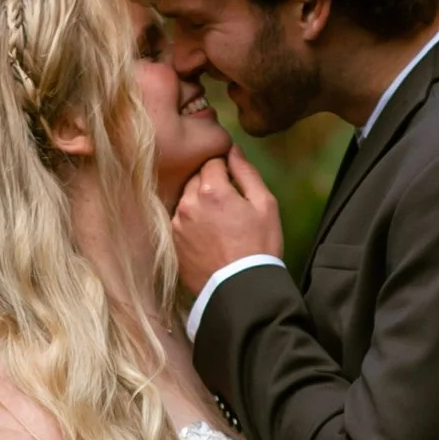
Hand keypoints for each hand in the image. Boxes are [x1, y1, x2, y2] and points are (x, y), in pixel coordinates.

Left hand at [173, 149, 283, 298]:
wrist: (241, 289)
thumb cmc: (259, 245)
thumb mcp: (265, 205)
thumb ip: (247, 172)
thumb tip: (232, 149)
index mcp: (211, 190)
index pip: (212, 162)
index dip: (225, 169)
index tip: (235, 183)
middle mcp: (188, 203)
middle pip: (196, 179)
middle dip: (210, 184)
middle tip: (228, 203)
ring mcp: (177, 225)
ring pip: (187, 200)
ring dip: (199, 203)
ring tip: (218, 222)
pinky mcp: (173, 243)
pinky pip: (181, 222)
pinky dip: (192, 223)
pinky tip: (208, 236)